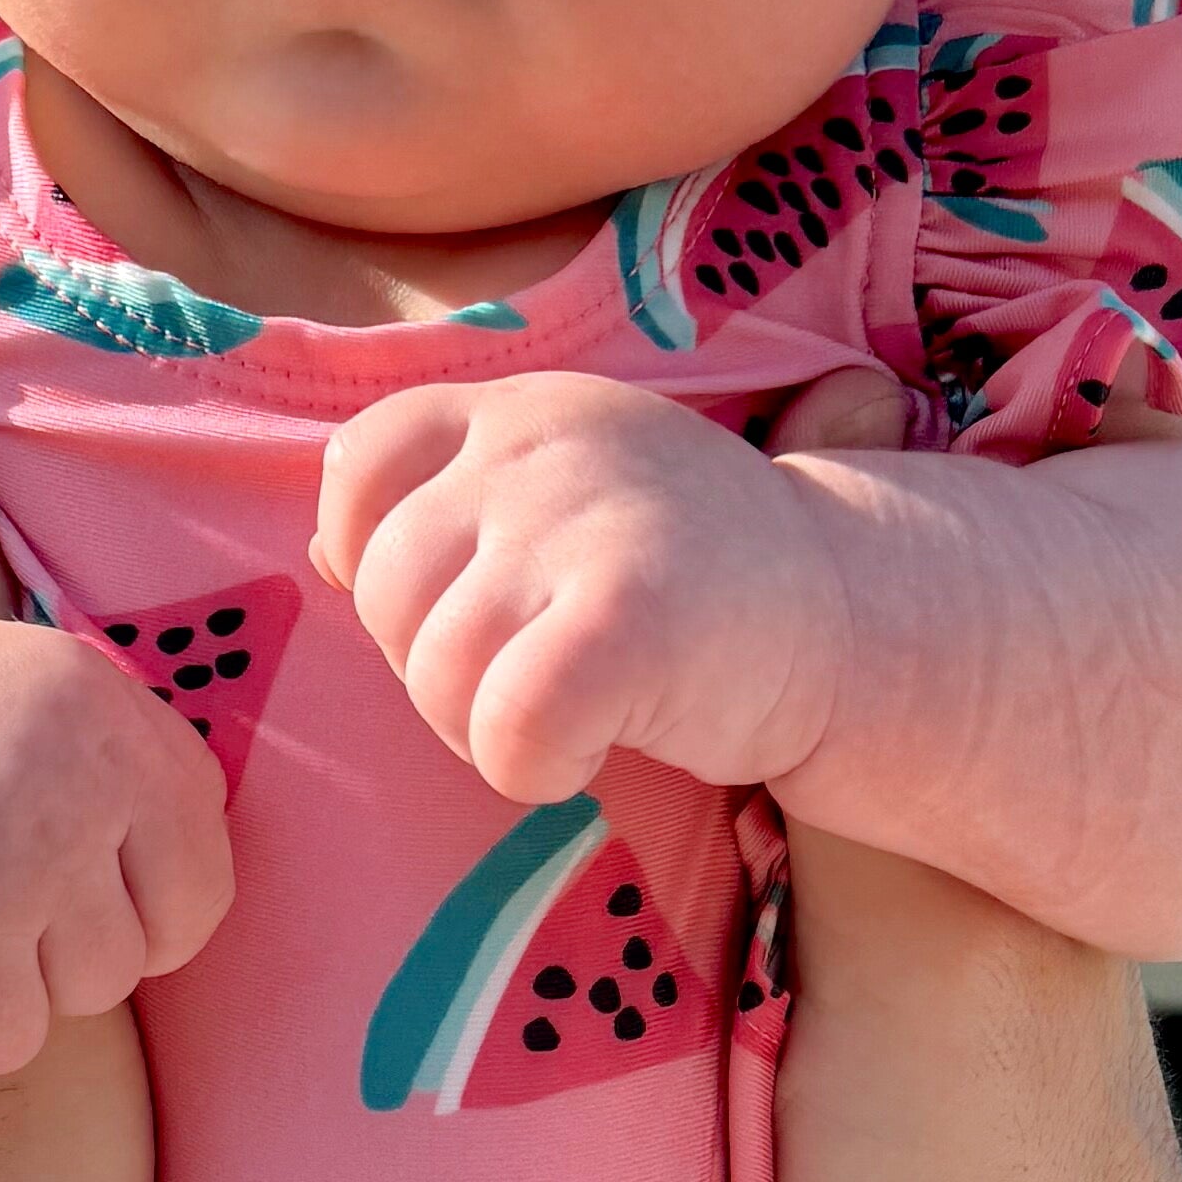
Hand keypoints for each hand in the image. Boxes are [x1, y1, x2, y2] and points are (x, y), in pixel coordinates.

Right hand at [0, 361, 229, 1115]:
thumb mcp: (70, 715)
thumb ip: (162, 807)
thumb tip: (310, 975)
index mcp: (119, 732)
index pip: (186, 921)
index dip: (108, 913)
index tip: (34, 855)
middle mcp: (46, 792)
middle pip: (95, 987)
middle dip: (20, 957)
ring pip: (7, 1045)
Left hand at [317, 369, 858, 803]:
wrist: (860, 620)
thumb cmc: (696, 583)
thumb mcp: (563, 511)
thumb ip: (447, 516)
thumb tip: (321, 555)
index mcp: (516, 409)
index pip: (356, 467)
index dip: (373, 561)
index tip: (467, 606)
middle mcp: (538, 445)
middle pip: (381, 595)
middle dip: (437, 670)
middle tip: (539, 677)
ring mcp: (581, 523)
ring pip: (434, 676)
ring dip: (487, 733)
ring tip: (579, 712)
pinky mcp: (625, 617)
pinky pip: (502, 731)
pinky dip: (534, 772)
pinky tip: (596, 750)